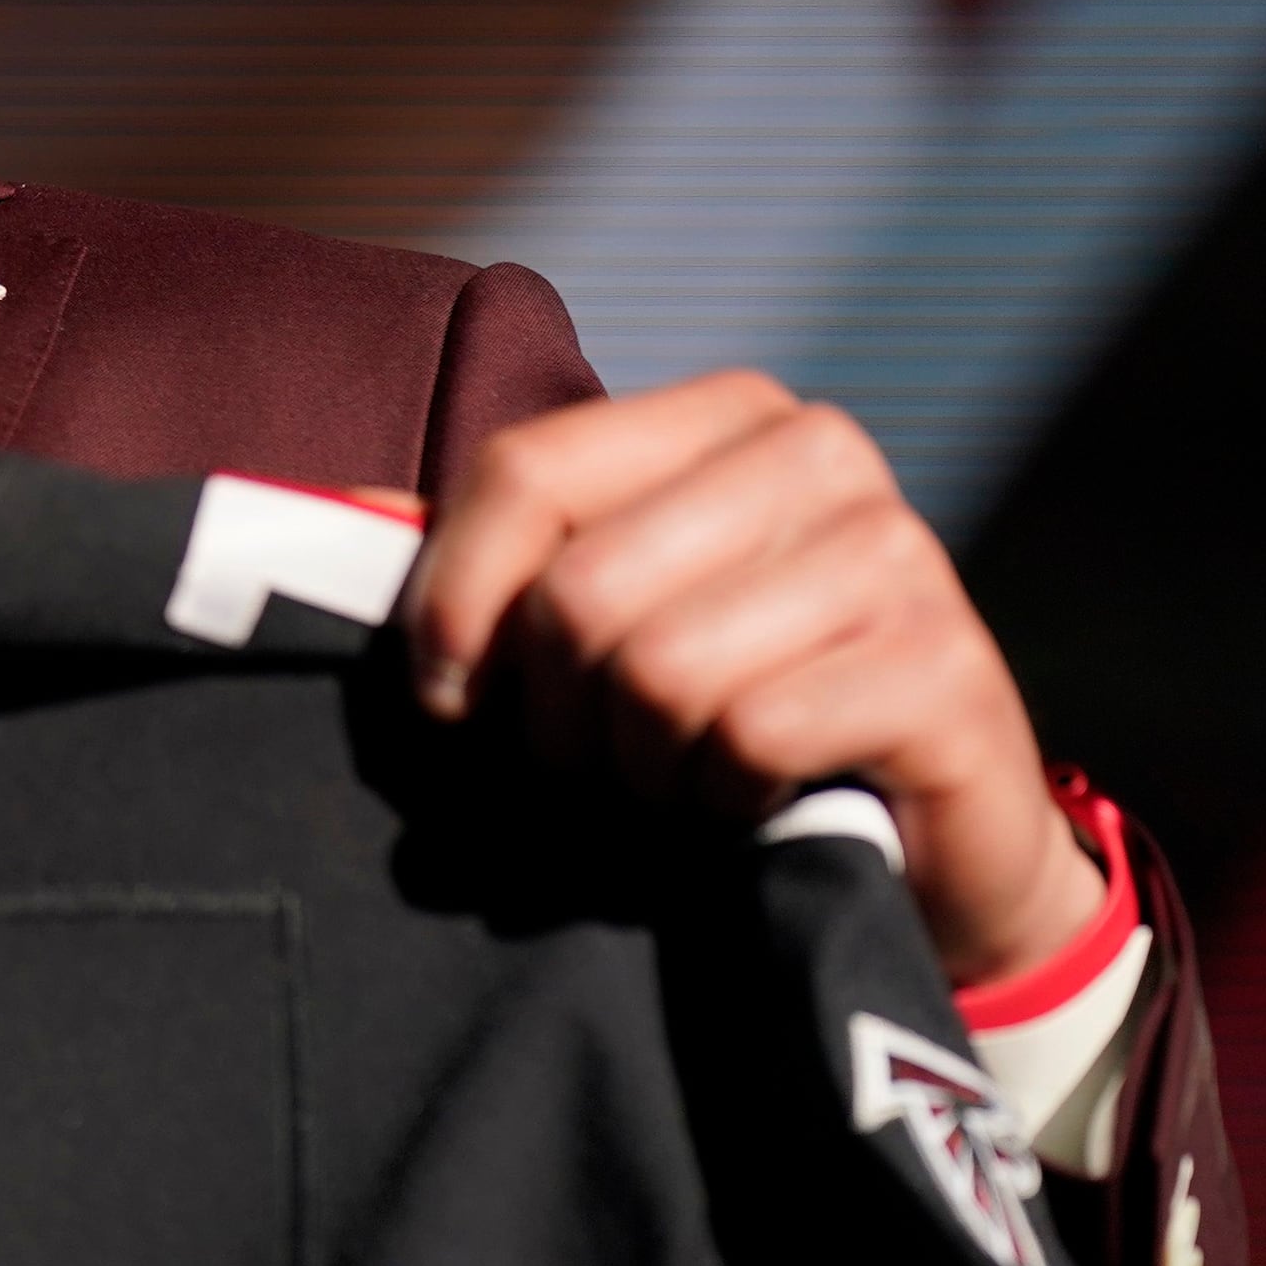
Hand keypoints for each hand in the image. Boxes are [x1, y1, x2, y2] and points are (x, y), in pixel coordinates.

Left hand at [401, 373, 1096, 984]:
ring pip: (658, 670)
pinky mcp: (945, 667)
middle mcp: (820, 454)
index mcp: (725, 416)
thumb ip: (476, 561)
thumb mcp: (598, 626)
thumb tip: (321, 510)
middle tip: (589, 768)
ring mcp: (898, 552)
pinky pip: (750, 735)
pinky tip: (752, 808)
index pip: (521, 470)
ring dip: (639, 770)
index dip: (452, 605)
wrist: (925, 850)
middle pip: (579, 587)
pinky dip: (721, 802)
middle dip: (553, 717)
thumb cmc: (727, 719)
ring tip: (674, 786)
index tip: (448, 699)